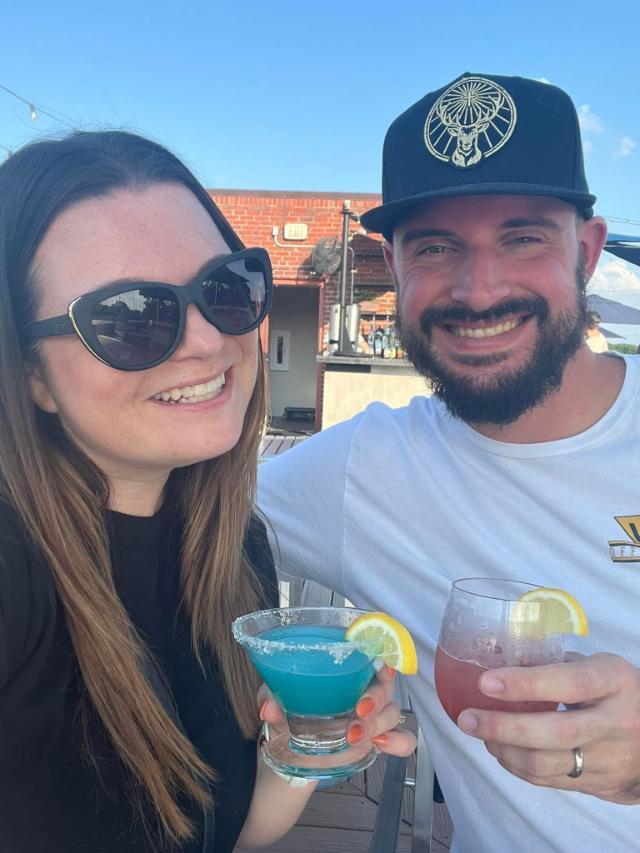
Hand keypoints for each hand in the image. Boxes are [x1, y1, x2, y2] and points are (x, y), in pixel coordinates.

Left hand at [258, 665, 416, 757]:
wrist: (287, 751)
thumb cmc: (288, 711)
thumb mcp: (276, 699)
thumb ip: (272, 697)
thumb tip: (269, 706)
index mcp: (345, 670)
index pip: (372, 655)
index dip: (383, 656)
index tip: (382, 666)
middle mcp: (364, 688)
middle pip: (385, 685)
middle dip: (376, 696)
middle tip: (359, 709)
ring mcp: (373, 716)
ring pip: (392, 712)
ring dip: (377, 723)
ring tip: (352, 735)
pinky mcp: (376, 741)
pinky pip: (402, 740)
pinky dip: (398, 741)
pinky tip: (382, 744)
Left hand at [456, 652, 639, 802]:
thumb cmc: (619, 693)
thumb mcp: (599, 668)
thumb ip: (557, 664)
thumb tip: (502, 658)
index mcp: (614, 682)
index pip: (569, 683)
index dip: (526, 684)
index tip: (486, 682)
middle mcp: (616, 722)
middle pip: (555, 732)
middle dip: (504, 726)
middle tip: (468, 718)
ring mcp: (609, 758)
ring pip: (547, 763)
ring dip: (504, 750)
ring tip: (480, 732)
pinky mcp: (599, 784)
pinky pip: (549, 779)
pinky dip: (518, 766)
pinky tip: (502, 750)